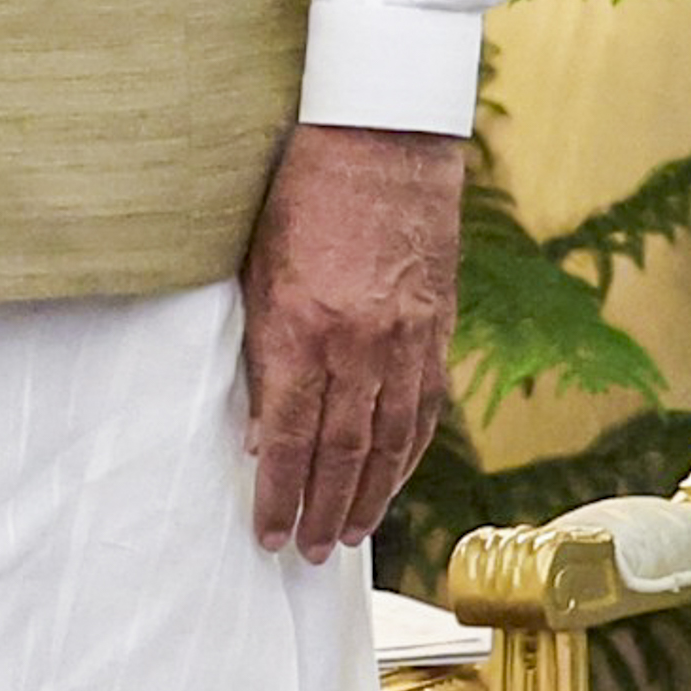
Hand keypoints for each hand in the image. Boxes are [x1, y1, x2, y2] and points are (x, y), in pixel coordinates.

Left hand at [241, 122, 467, 562]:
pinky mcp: (436, 328)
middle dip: (320, 510)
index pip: (286, 436)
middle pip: (340, 453)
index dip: (277, 493)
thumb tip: (257, 426)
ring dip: (366, 495)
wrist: (382, 138)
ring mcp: (405, 340)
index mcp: (303, 329)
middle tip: (305, 552)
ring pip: (388, 441)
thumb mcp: (254, 268)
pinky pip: (424, 408)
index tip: (266, 532)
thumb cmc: (300, 193)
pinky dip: (407, 454)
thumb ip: (257, 347)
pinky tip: (391, 479)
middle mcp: (359, 346)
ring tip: (346, 533)